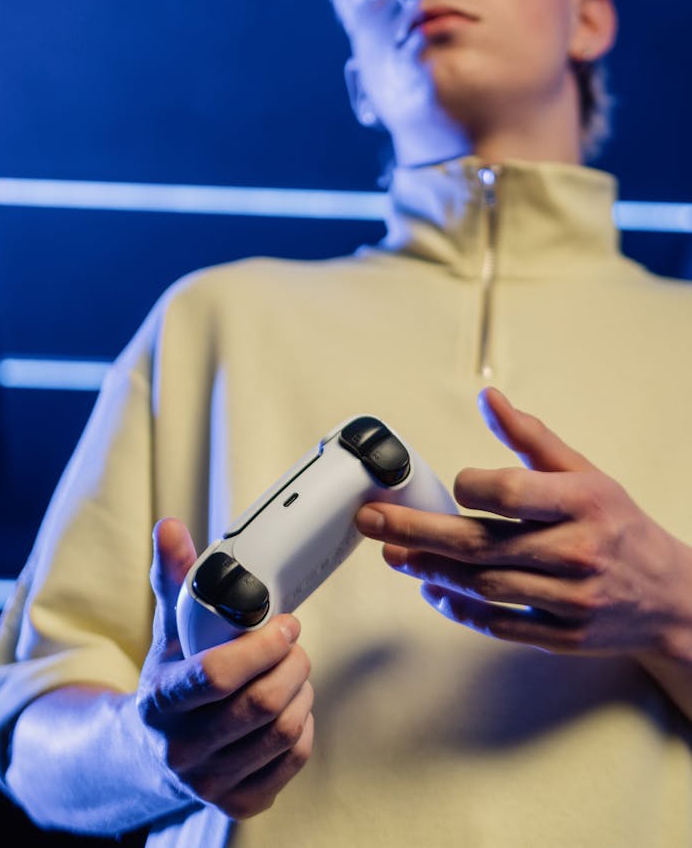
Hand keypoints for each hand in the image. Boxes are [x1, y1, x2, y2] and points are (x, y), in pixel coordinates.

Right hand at [136, 518, 313, 820]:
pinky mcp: (239, 801)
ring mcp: (211, 782)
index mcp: (162, 702)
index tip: (285, 624)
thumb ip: (174, 578)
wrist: (146, 756)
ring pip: (283, 731)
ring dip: (301, 691)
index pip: (218, 676)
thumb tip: (170, 526)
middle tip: (295, 642)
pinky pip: (292, 759)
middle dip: (291, 664)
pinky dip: (304, 726)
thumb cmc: (167, 682)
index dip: (262, 647)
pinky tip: (293, 705)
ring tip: (294, 670)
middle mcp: (183, 749)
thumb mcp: (166, 632)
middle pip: (261, 704)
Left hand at [356, 389, 690, 661]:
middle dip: (418, 530)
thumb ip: (531, 438)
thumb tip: (488, 398)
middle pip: (483, 543)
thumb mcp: (585, 473)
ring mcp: (570, 599)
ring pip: (486, 585)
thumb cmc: (617, 525)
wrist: (669, 597)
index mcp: (583, 502)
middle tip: (373, 519)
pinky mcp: (563, 636)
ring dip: (431, 569)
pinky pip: (500, 626)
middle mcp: (577, 551)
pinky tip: (432, 590)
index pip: (511, 493)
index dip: (471, 486)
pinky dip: (461, 609)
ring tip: (393, 552)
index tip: (453, 484)